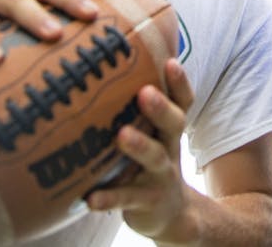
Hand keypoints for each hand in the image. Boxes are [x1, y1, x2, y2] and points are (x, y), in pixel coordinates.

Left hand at [85, 59, 196, 239]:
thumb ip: (136, 107)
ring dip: (139, 146)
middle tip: (146, 92)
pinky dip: (110, 198)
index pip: (182, 100)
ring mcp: (160, 175)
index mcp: (170, 128)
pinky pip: (127, 198)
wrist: (171, 213)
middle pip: (174, 124)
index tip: (171, 62)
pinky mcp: (145, 201)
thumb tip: (103, 58)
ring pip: (154, 158)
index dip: (179, 82)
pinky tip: (90, 198)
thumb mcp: (153, 134)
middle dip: (161, 107)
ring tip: (121, 135)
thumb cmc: (150, 160)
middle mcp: (169, 147)